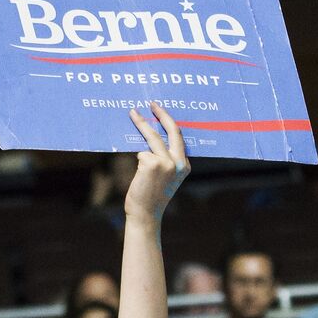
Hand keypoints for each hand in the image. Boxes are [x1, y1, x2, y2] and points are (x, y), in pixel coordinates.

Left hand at [124, 103, 189, 223]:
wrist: (145, 214)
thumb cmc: (152, 196)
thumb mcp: (165, 177)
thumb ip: (166, 160)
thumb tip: (152, 138)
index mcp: (185, 166)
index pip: (179, 137)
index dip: (169, 122)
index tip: (161, 111)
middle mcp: (179, 162)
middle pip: (172, 130)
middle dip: (162, 114)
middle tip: (152, 103)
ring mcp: (166, 162)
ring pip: (152, 137)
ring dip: (141, 123)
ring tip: (132, 113)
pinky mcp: (152, 163)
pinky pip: (141, 153)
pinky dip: (138, 160)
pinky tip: (139, 175)